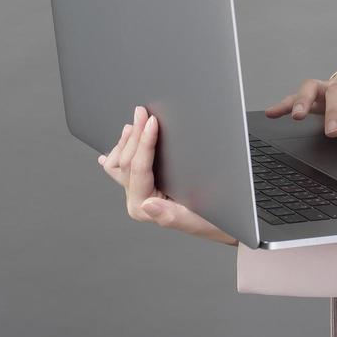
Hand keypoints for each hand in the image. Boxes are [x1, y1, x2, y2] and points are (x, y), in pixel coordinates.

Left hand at [98, 105, 237, 246]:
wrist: (218, 224)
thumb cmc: (210, 220)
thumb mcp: (195, 219)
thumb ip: (170, 215)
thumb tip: (147, 204)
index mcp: (144, 207)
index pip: (139, 168)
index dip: (145, 142)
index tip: (153, 122)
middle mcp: (137, 200)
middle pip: (126, 162)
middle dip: (136, 134)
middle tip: (143, 112)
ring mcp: (137, 193)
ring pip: (118, 162)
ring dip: (126, 141)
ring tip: (135, 122)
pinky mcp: (142, 186)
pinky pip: (121, 168)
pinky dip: (120, 151)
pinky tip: (122, 141)